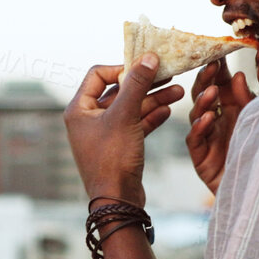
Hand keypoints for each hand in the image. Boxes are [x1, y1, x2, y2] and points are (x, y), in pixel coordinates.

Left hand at [63, 54, 184, 204]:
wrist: (117, 201)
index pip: (98, 75)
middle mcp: (88, 119)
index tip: (145, 67)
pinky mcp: (118, 147)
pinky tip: (168, 111)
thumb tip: (148, 57)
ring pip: (130, 109)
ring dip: (153, 100)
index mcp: (79, 109)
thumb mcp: (125, 116)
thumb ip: (136, 84)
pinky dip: (150, 117)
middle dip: (145, 84)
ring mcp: (103, 134)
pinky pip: (134, 125)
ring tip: (179, 93)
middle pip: (118, 91)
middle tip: (169, 75)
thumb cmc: (113, 158)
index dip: (122, 67)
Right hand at [187, 57, 253, 193]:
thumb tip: (237, 74)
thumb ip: (248, 98)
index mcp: (231, 109)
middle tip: (210, 66)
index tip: (217, 52)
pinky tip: (209, 118)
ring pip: (196, 114)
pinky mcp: (201, 158)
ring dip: (203, 101)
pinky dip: (200, 127)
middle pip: (204, 95)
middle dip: (205, 80)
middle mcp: (217, 121)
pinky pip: (195, 140)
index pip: (220, 84)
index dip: (217, 69)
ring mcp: (207, 139)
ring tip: (213, 92)